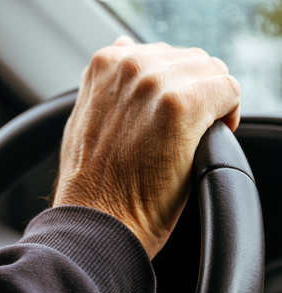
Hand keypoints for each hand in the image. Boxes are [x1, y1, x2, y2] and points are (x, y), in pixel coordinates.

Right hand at [54, 37, 240, 257]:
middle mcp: (129, 65)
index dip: (170, 89)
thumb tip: (124, 51)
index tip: (162, 120)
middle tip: (178, 134)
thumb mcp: (84, 120)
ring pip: (212, 72)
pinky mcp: (182, 104)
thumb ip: (106, 85)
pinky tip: (202, 141)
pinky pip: (228, 92)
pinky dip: (227, 116)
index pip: (162, 55)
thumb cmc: (90, 184)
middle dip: (193, 92)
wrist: (95, 220)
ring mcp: (155, 82)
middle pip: (191, 59)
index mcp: (105, 64)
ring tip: (189, 138)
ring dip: (210, 104)